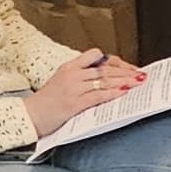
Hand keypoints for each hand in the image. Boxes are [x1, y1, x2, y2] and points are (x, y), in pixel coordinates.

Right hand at [23, 50, 147, 136]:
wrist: (29, 116)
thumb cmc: (45, 103)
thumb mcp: (60, 82)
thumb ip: (79, 78)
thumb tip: (104, 80)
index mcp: (68, 67)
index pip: (95, 56)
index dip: (114, 61)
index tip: (128, 67)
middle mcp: (71, 74)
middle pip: (104, 68)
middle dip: (125, 71)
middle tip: (141, 74)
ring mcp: (73, 88)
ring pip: (103, 80)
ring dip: (124, 81)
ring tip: (138, 82)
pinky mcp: (74, 103)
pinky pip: (97, 95)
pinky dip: (112, 93)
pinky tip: (123, 93)